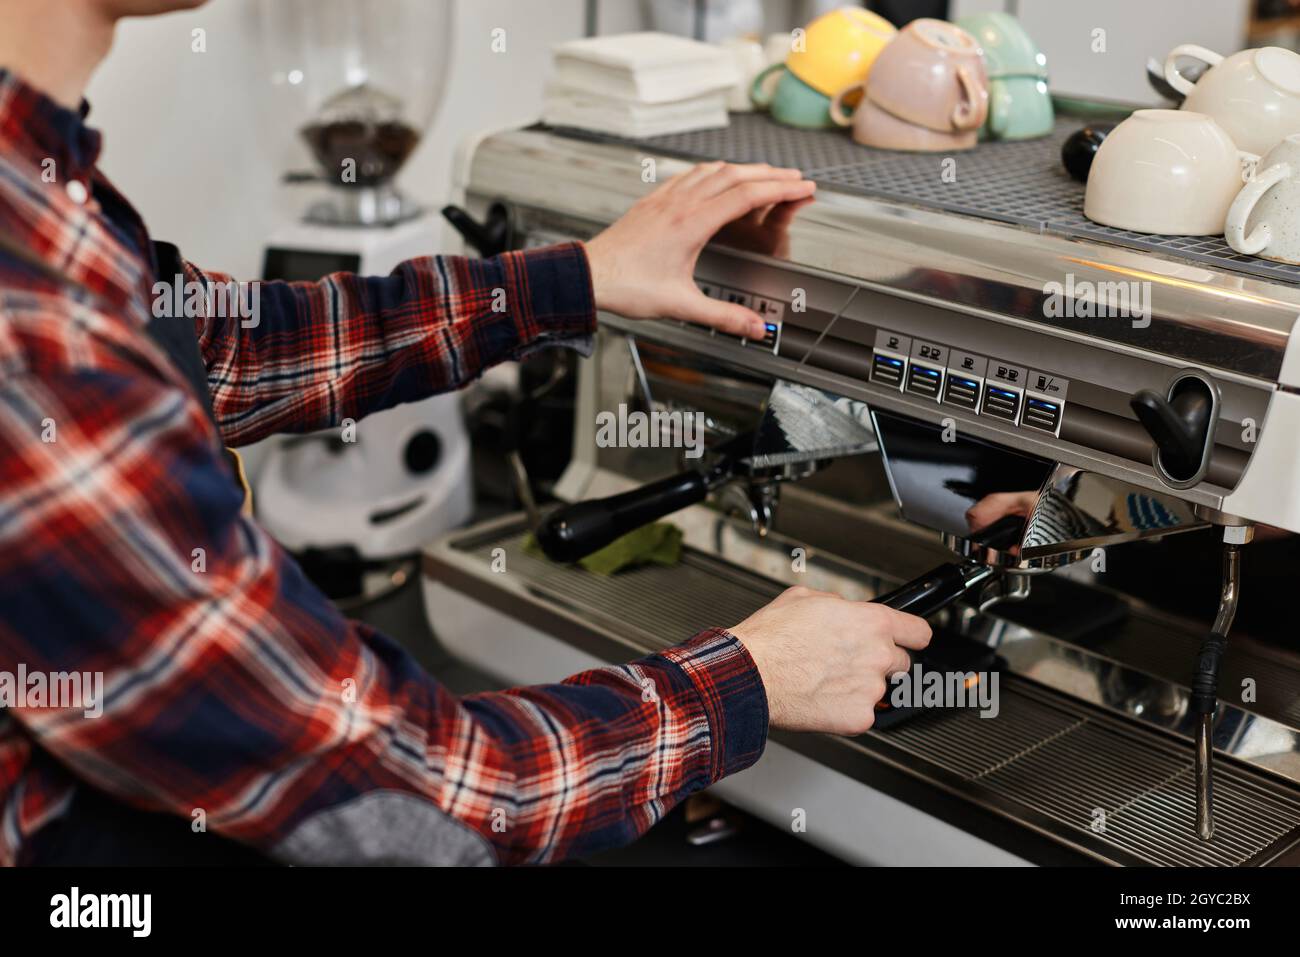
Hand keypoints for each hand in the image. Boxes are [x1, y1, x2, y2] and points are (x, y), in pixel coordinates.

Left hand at [584, 162, 815, 337]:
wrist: (588, 276)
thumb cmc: (627, 287)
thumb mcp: (681, 306)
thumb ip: (722, 316)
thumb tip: (754, 329)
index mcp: (691, 224)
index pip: (747, 196)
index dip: (780, 190)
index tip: (803, 188)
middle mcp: (680, 204)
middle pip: (735, 176)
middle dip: (771, 175)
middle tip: (795, 178)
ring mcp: (665, 199)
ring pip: (712, 170)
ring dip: (743, 169)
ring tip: (763, 173)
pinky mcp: (652, 201)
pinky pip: (688, 175)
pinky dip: (712, 171)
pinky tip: (714, 175)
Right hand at [727, 586, 931, 734]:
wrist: (750, 674)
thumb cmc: (771, 639)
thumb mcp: (804, 598)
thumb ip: (838, 604)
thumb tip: (844, 610)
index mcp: (871, 622)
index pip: (918, 631)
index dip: (911, 636)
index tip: (910, 640)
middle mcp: (878, 655)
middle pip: (902, 663)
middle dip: (880, 662)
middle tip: (849, 663)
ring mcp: (871, 688)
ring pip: (878, 689)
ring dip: (859, 687)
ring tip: (825, 681)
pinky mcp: (859, 717)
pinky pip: (861, 714)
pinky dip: (845, 710)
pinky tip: (822, 698)